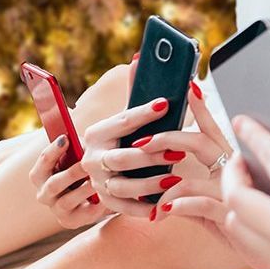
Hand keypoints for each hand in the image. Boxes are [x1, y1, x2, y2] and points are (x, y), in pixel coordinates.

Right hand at [29, 135, 109, 229]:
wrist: (94, 195)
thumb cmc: (83, 169)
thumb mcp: (79, 157)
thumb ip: (79, 150)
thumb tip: (86, 142)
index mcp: (41, 175)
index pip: (43, 163)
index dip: (53, 150)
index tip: (66, 139)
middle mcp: (44, 194)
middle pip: (53, 184)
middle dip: (71, 173)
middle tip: (87, 164)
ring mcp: (57, 210)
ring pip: (67, 201)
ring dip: (84, 190)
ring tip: (98, 182)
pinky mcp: (71, 222)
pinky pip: (84, 214)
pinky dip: (96, 205)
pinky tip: (107, 197)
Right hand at [79, 57, 184, 216]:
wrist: (95, 173)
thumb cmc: (120, 139)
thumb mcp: (124, 118)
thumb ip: (134, 93)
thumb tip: (140, 60)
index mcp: (97, 132)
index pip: (122, 121)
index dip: (144, 112)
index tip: (165, 103)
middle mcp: (91, 157)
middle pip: (120, 157)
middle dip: (149, 155)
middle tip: (177, 151)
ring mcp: (96, 182)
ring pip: (122, 184)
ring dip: (149, 183)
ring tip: (175, 178)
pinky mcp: (104, 202)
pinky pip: (123, 208)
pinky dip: (143, 209)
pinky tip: (164, 206)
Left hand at [139, 82, 234, 227]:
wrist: (263, 249)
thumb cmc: (236, 221)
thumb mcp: (212, 198)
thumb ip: (191, 183)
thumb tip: (162, 175)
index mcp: (230, 162)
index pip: (212, 128)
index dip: (200, 108)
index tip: (187, 87)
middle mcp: (232, 171)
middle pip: (197, 143)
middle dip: (166, 138)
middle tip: (141, 142)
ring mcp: (230, 192)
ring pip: (191, 177)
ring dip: (163, 183)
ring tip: (146, 192)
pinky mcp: (228, 215)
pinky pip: (197, 204)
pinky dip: (176, 205)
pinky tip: (160, 212)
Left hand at [219, 114, 269, 268]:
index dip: (253, 134)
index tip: (242, 121)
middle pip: (237, 196)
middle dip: (233, 169)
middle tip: (244, 156)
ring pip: (237, 226)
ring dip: (236, 201)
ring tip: (249, 184)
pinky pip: (250, 249)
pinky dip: (245, 229)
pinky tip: (256, 213)